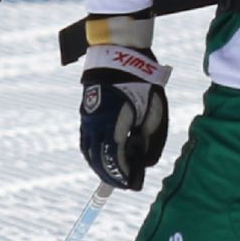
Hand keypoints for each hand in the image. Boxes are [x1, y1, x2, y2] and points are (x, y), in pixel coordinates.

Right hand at [79, 12, 170, 190]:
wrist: (118, 56)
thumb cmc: (142, 82)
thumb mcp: (154, 110)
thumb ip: (151, 138)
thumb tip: (146, 163)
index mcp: (113, 120)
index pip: (114, 157)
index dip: (124, 174)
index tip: (134, 184)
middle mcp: (95, 122)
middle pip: (98, 159)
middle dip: (112, 175)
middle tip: (126, 184)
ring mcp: (87, 118)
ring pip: (88, 152)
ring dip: (101, 167)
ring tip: (116, 176)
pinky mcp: (85, 115)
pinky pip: (86, 141)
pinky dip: (94, 154)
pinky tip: (105, 159)